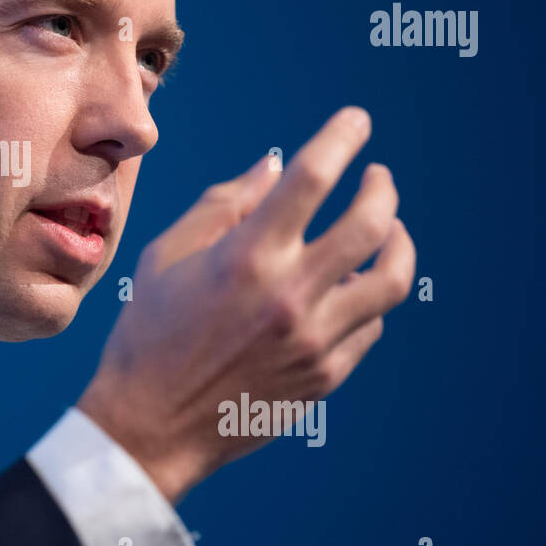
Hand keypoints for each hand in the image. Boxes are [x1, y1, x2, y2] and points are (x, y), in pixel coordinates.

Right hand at [77, 107, 415, 504]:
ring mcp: (314, 341)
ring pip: (389, 280)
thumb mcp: (167, 256)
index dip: (340, 138)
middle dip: (381, 189)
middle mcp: (289, 296)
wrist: (152, 426)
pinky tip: (351, 287)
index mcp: (246, 259)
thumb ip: (224, 205)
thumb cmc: (148, 334)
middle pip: (370, 225)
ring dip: (397, 244)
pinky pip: (369, 326)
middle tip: (377, 178)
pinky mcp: (325, 376)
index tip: (355, 120)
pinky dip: (366, 297)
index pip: (311, 178)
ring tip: (389, 230)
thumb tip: (274, 167)